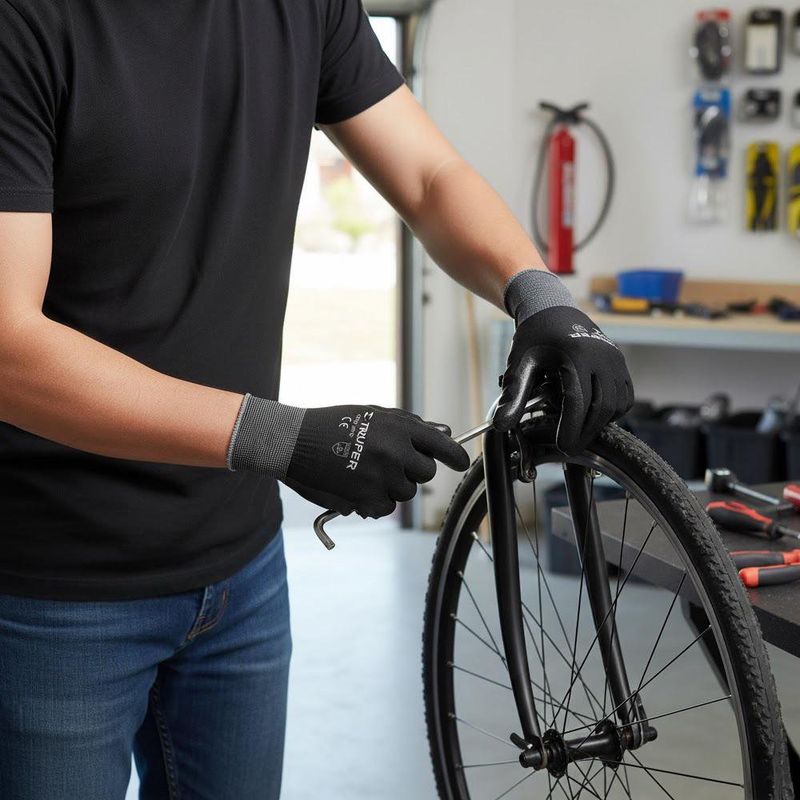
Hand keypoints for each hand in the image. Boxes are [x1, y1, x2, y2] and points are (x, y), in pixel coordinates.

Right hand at [285, 405, 469, 517]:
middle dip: (414, 470)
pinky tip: (358, 486)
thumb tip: (444, 433)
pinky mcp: (366, 498)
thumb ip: (409, 425)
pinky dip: (376, 501)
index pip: (441, 445)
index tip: (461, 462)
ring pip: (406, 492)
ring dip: (392, 486)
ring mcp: (381, 477)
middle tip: (392, 463)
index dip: (455, 456)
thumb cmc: (333, 424)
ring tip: (367, 471)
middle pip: (426, 473)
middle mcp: (394, 452)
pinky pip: (386, 507)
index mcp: (399, 428)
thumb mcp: (373, 414)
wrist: (294, 441)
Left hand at [494, 306, 633, 453]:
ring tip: (577, 428)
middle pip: (601, 408)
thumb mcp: (520, 364)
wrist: (553, 310)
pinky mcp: (621, 363)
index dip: (571, 429)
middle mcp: (602, 357)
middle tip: (569, 447)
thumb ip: (513, 396)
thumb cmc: (535, 337)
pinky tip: (592, 413)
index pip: (578, 402)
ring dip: (599, 423)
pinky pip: (625, 397)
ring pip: (616, 405)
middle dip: (585, 432)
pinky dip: (612, 412)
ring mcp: (615, 359)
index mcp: (576, 356)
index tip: (563, 447)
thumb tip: (502, 425)